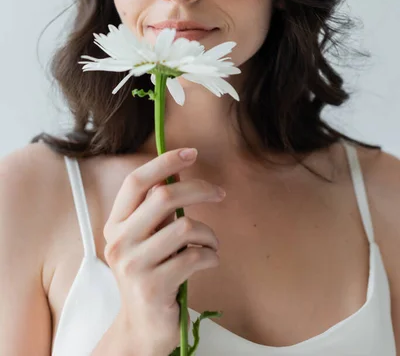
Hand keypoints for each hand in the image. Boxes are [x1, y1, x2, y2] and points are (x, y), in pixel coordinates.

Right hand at [103, 147, 225, 354]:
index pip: (136, 182)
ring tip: (212, 243)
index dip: (164, 162)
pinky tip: (209, 260)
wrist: (140, 328)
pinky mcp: (153, 286)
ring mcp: (134, 265)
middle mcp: (119, 241)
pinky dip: (211, 255)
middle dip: (199, 189)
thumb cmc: (149, 274)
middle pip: (164, 197)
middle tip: (220, 193)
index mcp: (115, 224)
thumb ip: (154, 210)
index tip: (191, 152)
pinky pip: (195, 256)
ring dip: (209, 233)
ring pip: (185, 227)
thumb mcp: (144, 239)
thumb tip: (176, 173)